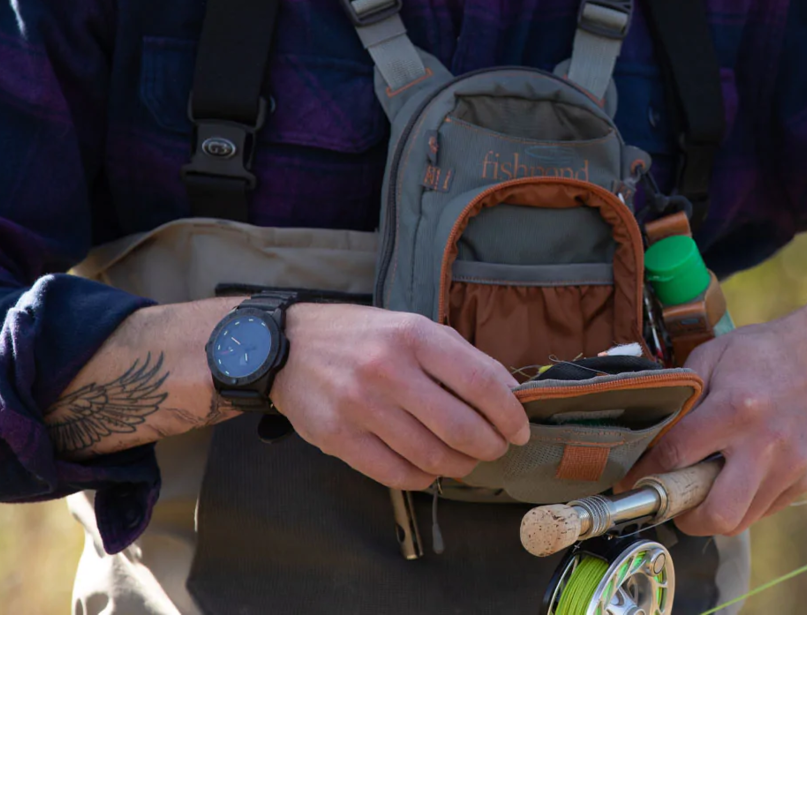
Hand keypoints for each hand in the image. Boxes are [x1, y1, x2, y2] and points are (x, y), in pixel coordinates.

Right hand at [273, 304, 531, 489]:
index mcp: (413, 336)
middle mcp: (387, 370)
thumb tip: (511, 394)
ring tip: (465, 459)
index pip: (480, 382)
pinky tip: (430, 468)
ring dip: (461, 466)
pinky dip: (425, 478)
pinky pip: (398, 475)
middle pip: (461, 428)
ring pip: (432, 457)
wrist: (286, 346)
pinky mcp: (338, 439)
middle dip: (490, 447)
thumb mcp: (413, 327)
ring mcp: (360, 407)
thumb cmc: (361, 337)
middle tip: (495, 449)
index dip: (509, 414)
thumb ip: (462, 357)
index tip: (520, 430)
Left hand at [623, 289, 806, 537]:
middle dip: (685, 515)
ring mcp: (791, 467)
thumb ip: (683, 396)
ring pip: (741, 520)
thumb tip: (650, 436)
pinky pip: (765, 509)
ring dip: (714, 512)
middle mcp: (765, 444)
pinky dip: (744, 502)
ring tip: (704, 488)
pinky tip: (738, 476)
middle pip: (716, 514)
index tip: (632, 478)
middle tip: (674, 499)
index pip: (676, 456)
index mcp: (736, 408)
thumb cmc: (768, 352)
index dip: (645, 471)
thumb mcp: (716, 354)